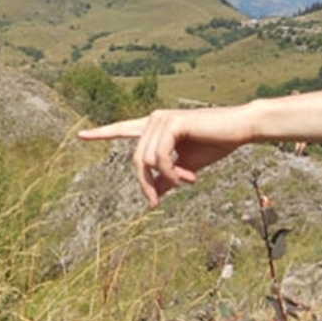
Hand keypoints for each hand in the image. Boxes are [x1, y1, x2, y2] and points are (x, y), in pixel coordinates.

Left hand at [78, 109, 245, 206]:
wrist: (240, 129)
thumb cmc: (215, 144)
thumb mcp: (187, 166)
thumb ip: (167, 177)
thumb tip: (154, 194)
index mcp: (155, 128)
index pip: (123, 129)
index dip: (102, 133)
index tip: (81, 135)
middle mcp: (153, 119)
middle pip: (136, 160)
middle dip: (145, 184)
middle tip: (155, 202)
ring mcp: (161, 119)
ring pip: (147, 161)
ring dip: (167, 179)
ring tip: (189, 182)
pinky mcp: (171, 123)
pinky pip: (159, 157)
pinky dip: (172, 173)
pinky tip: (189, 177)